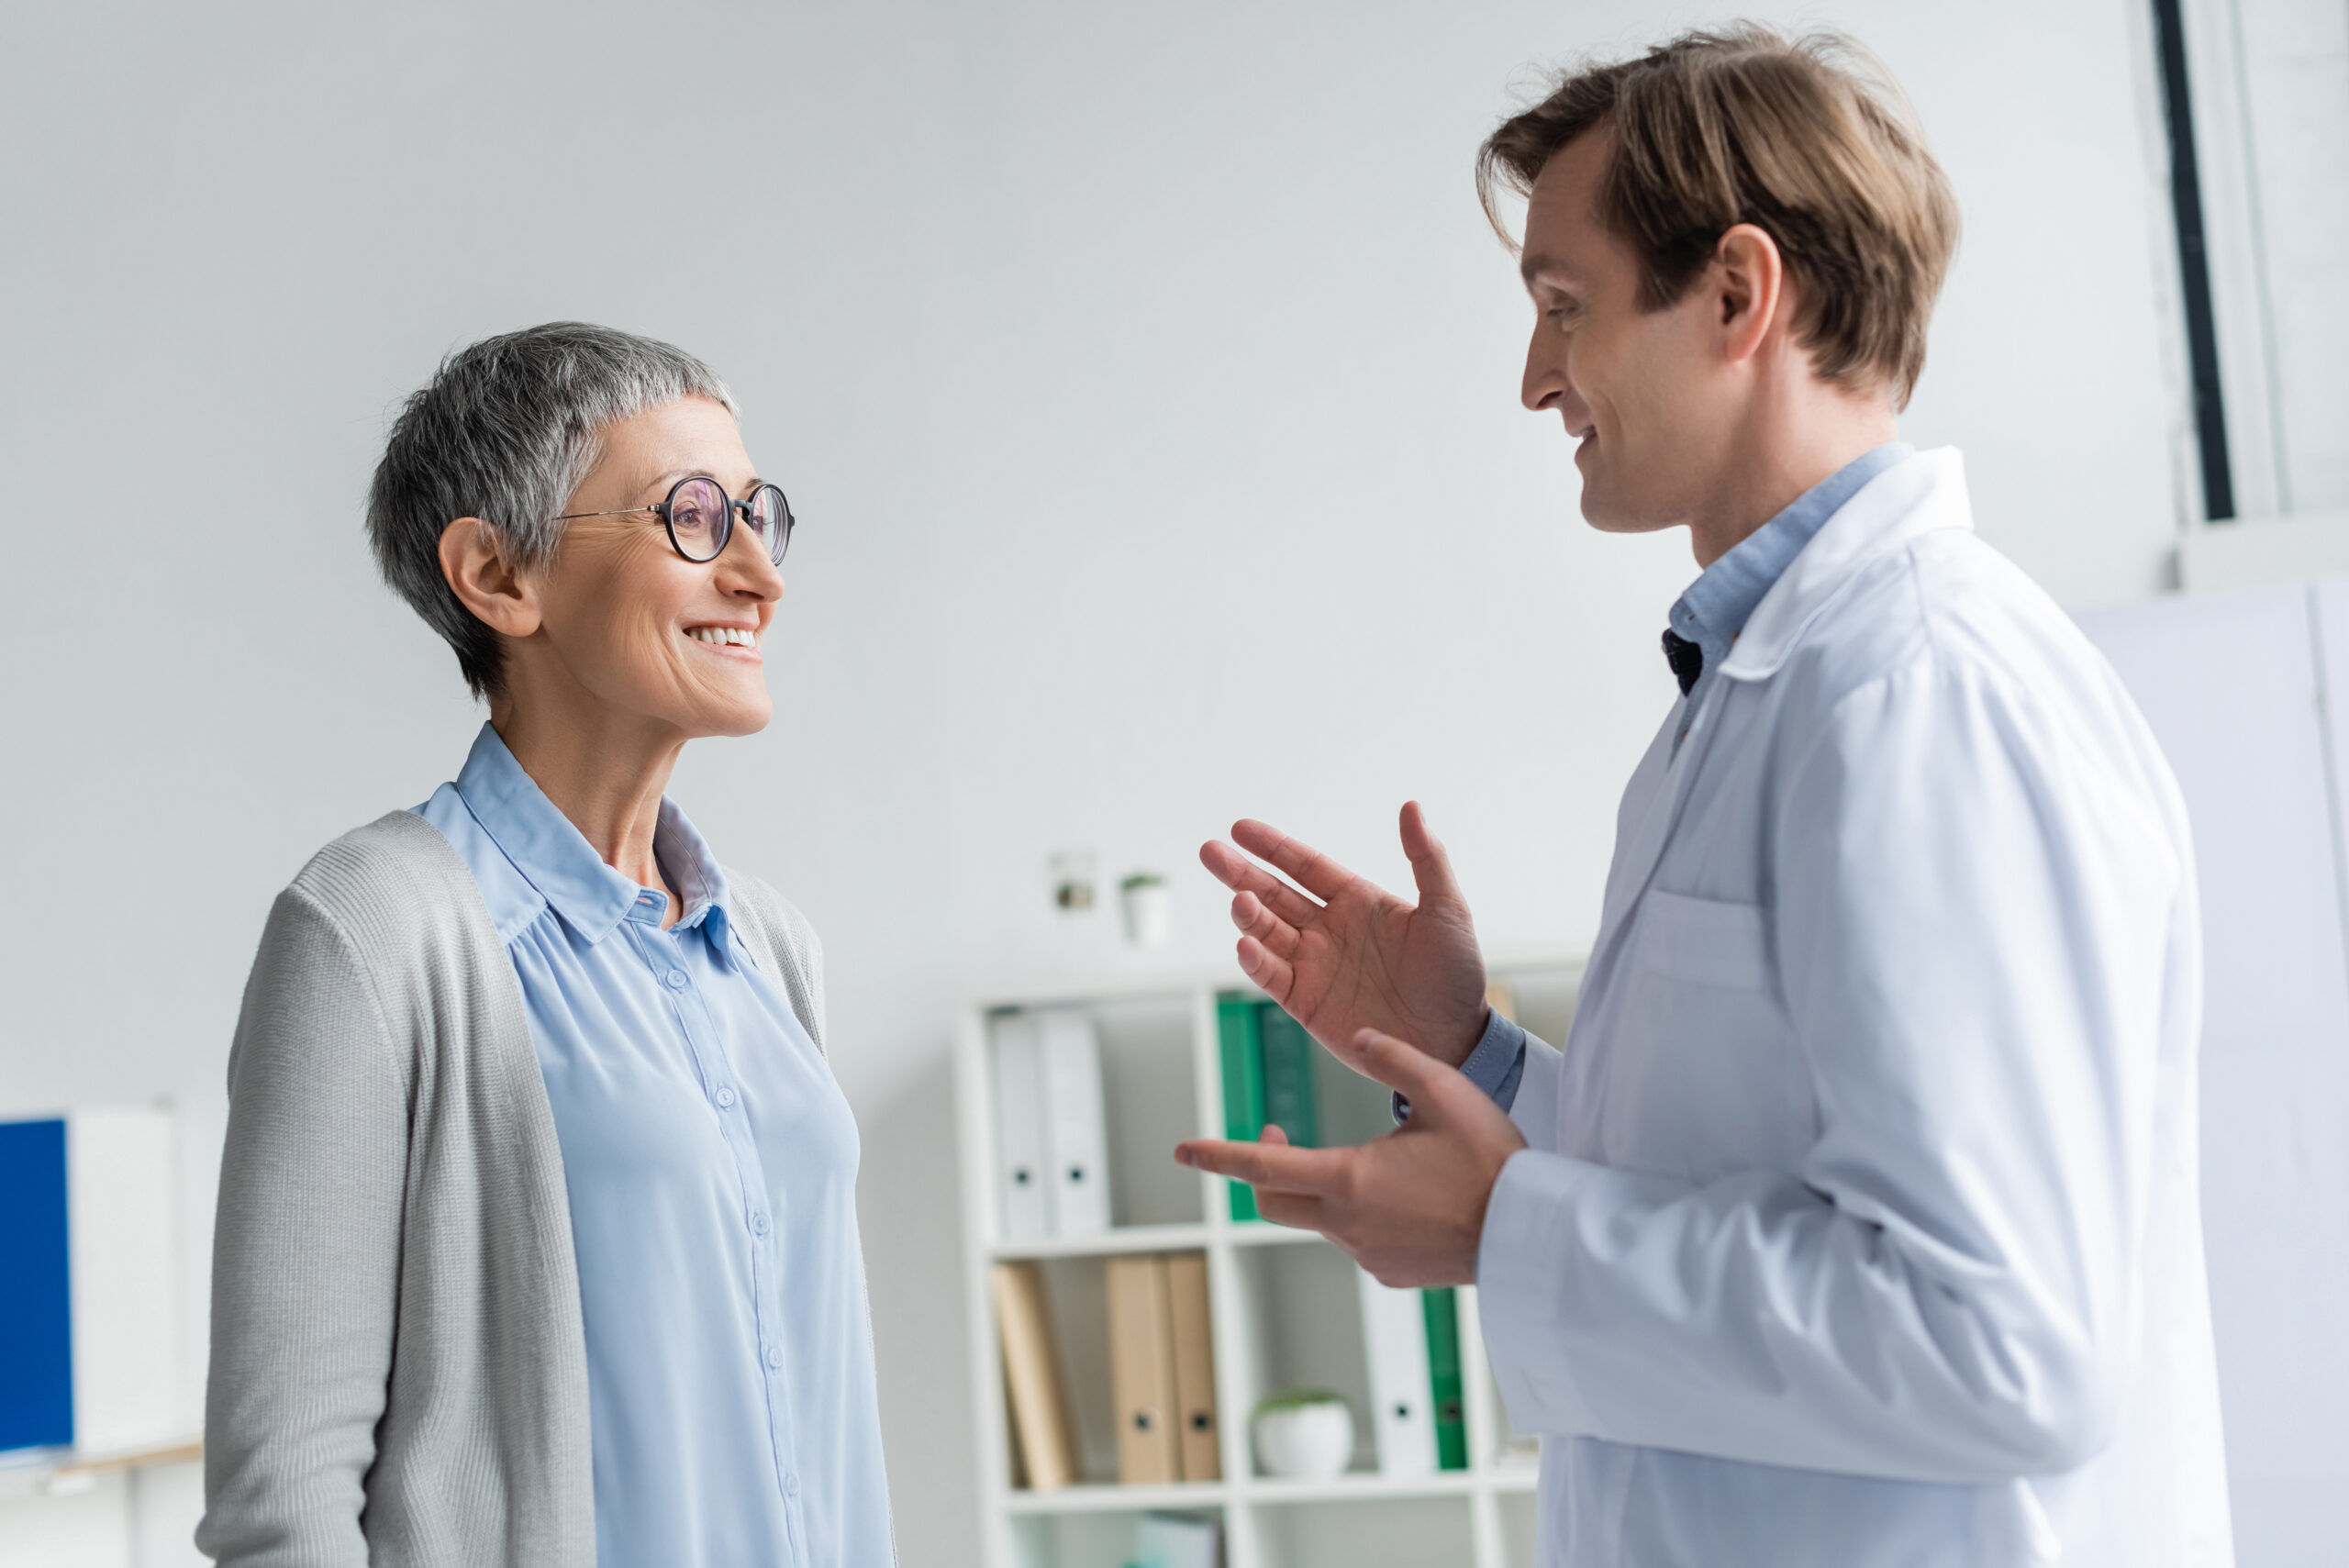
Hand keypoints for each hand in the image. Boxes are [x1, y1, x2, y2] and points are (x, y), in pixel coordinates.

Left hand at [1175, 1028, 1526, 1286]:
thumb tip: (1357, 1038)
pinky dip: (1362, 1214)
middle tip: (1277, 1137)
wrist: (1533, 1235)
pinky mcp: (1391, 1274)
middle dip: (1262, 1170)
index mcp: (1349, 1180)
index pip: (1262, 1170)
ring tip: (1381, 1159)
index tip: (1182, 1150)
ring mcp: (1367, 1255)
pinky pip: (1357, 1240)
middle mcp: (1347, 1225)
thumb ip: (1393, 1058)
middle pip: (1275, 1202)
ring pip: (1321, 1219)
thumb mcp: (1444, 1090)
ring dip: (1326, 1187)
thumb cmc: (1491, 1162)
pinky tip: (1407, 1196)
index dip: (1218, 1156)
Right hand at [1200, 803, 1488, 1066]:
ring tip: (1240, 902)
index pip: (1304, 866)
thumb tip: (1412, 806)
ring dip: (1249, 916)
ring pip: (1267, 932)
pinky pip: (1271, 976)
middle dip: (1240, 873)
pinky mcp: (1306, 1002)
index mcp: (1356, 902)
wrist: (1454, 1041)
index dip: (1272, 847)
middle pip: (1273, 894)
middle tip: (1211, 852)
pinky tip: (1247, 945)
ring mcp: (1314, 965)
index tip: (1240, 828)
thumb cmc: (1456, 975)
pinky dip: (1255, 961)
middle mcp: (1328, 929)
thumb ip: (1427, 858)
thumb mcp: (1447, 909)